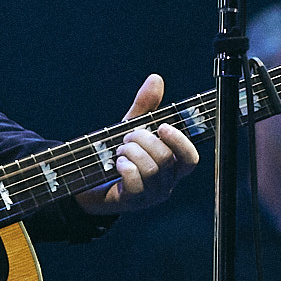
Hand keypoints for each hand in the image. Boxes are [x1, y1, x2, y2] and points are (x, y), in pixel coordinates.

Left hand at [76, 74, 199, 215]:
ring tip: (120, 148)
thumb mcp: (131, 128)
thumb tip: (156, 78)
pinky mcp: (134, 202)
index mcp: (172, 166)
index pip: (190, 159)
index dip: (180, 142)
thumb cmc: (118, 155)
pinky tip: (116, 163)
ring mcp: (152, 195)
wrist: (90, 183)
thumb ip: (145, 107)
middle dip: (142, 140)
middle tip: (128, 136)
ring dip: (131, 151)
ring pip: (151, 169)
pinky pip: (135, 183)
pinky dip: (124, 167)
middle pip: (165, 158)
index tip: (162, 127)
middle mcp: (167, 182)